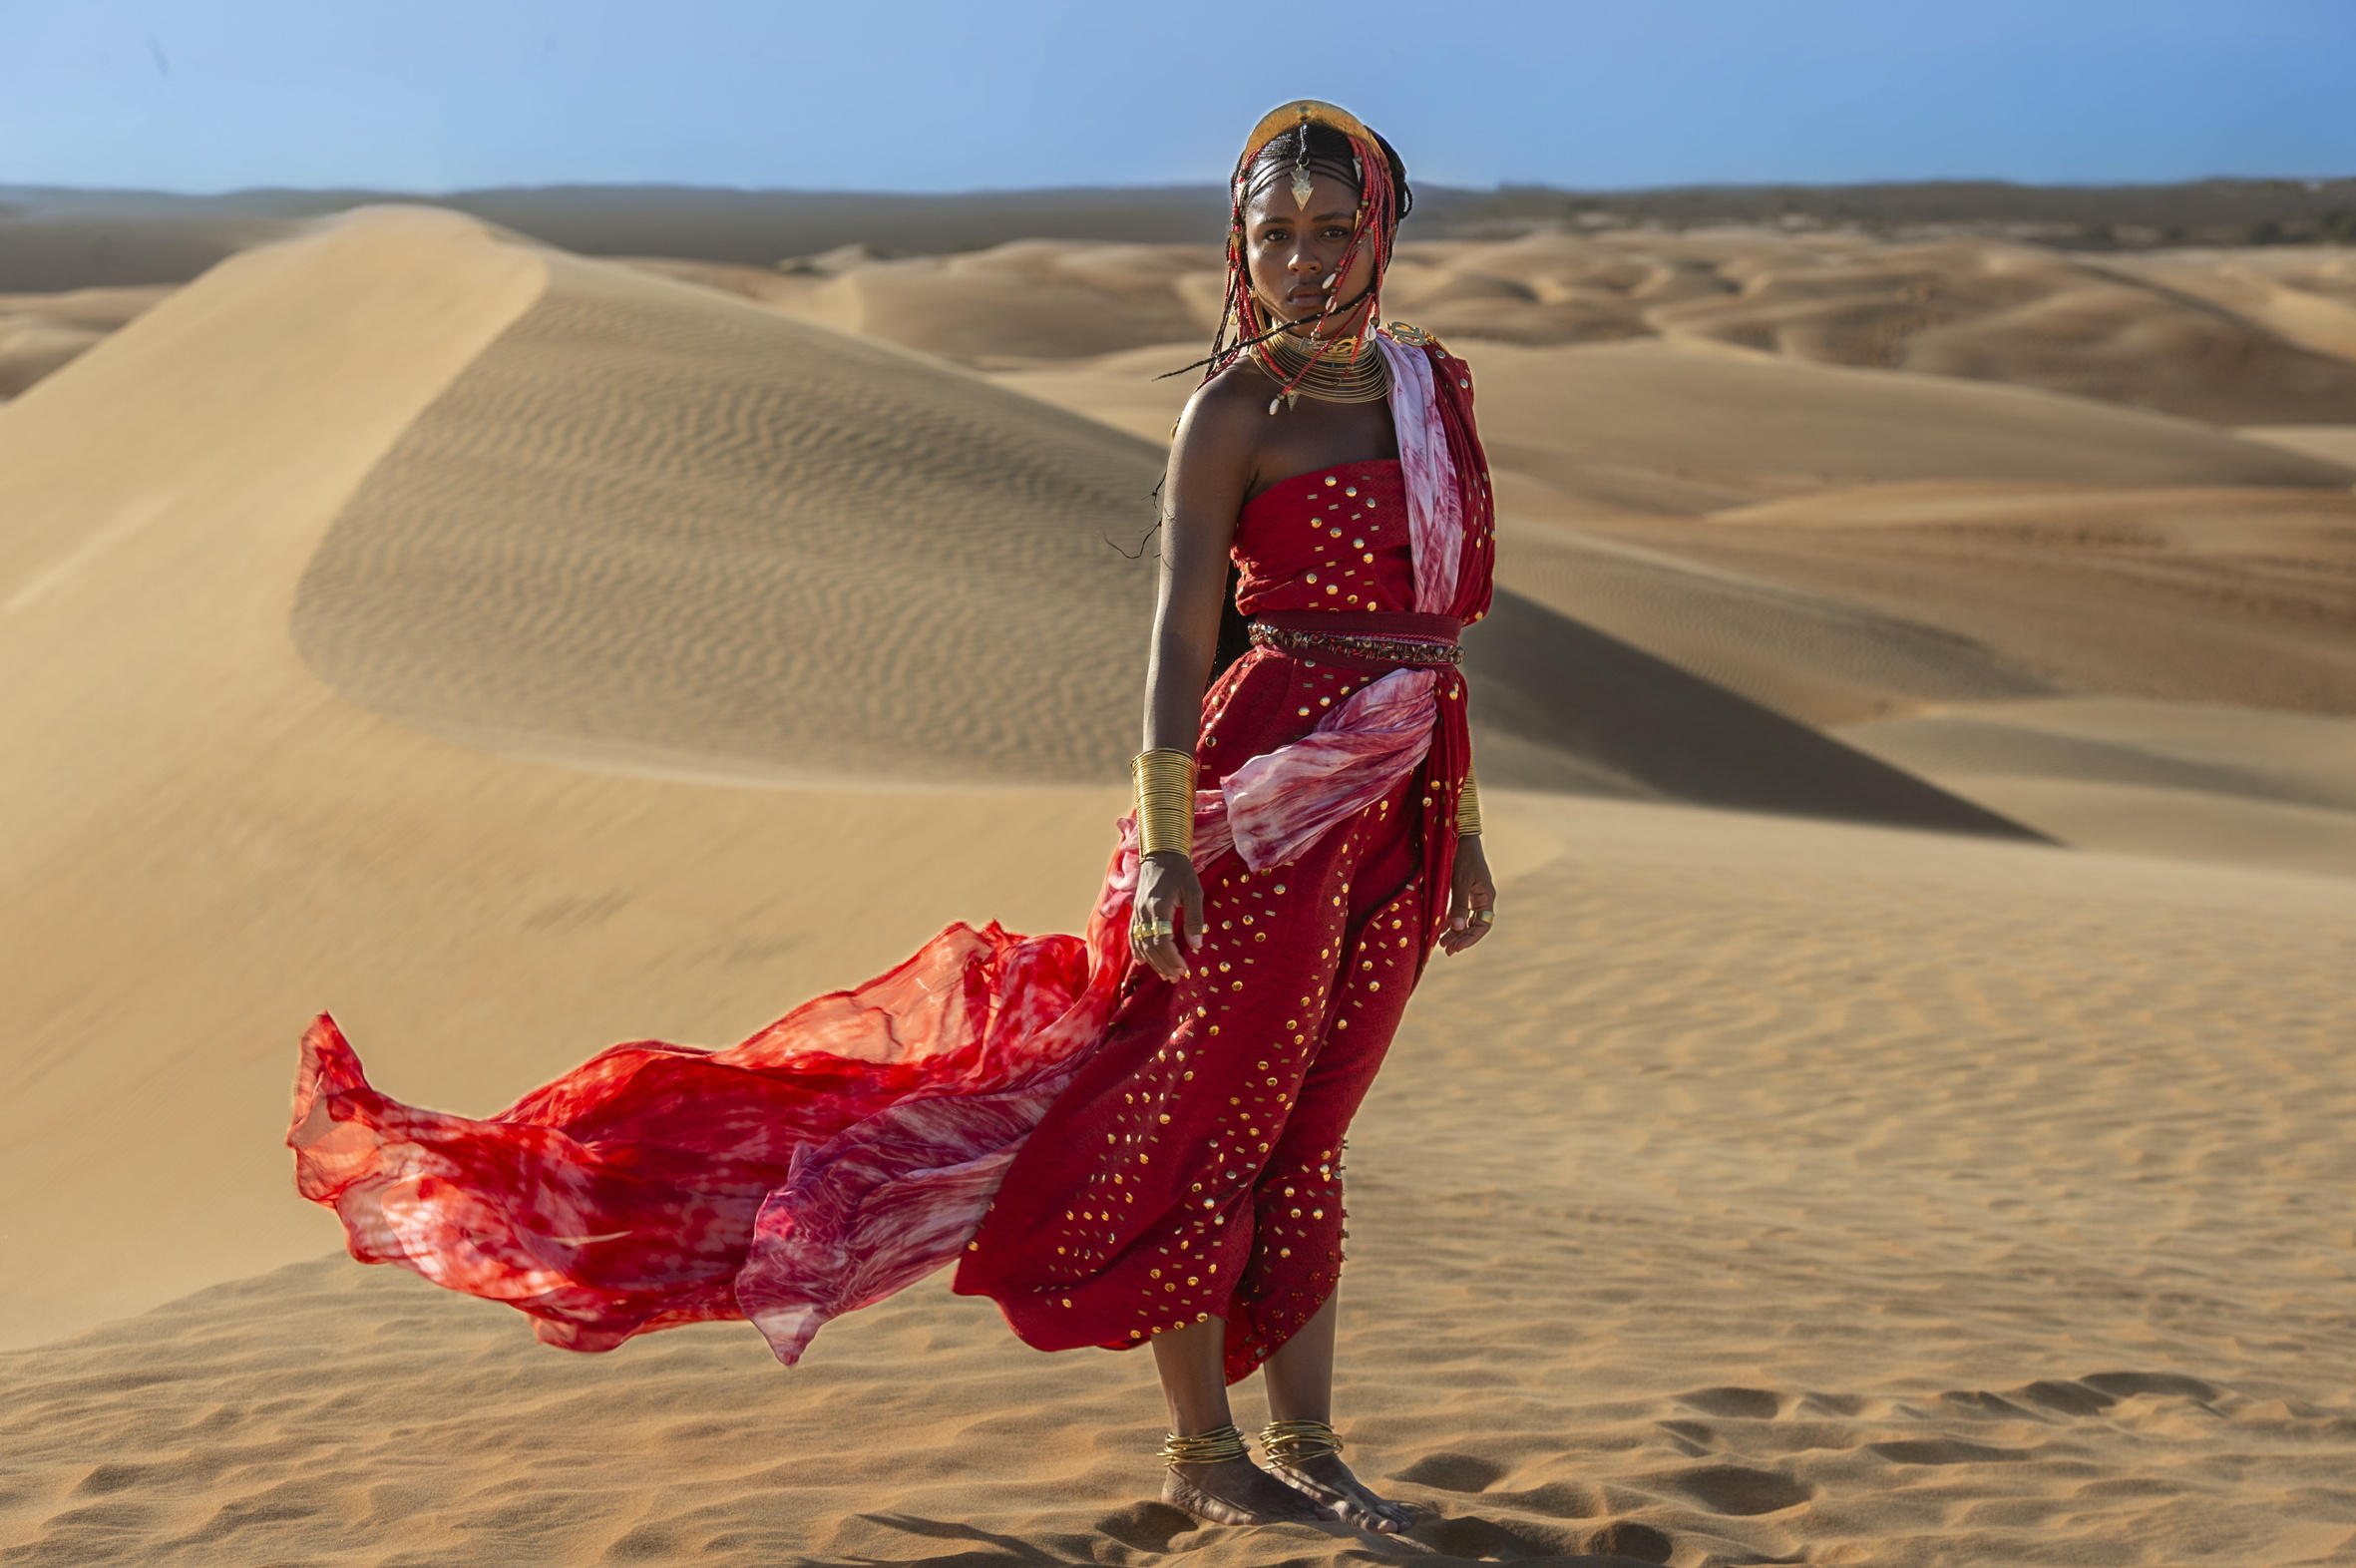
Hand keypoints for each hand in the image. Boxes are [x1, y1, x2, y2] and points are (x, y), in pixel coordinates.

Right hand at [1131, 851, 1204, 980]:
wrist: (1160, 853)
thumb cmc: (1181, 871)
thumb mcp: (1194, 891)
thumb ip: (1195, 918)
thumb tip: (1197, 945)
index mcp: (1159, 907)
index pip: (1162, 942)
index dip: (1172, 959)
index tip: (1184, 969)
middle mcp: (1144, 912)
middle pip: (1150, 947)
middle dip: (1163, 965)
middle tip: (1176, 977)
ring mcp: (1137, 912)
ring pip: (1140, 943)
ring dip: (1152, 962)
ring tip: (1165, 974)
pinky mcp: (1135, 911)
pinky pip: (1133, 936)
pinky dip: (1137, 951)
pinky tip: (1144, 962)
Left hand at [1439, 836, 1495, 956]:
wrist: (1459, 835)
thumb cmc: (1461, 856)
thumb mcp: (1459, 881)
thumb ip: (1459, 905)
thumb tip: (1457, 929)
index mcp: (1486, 896)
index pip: (1483, 925)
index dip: (1470, 938)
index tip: (1456, 948)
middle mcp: (1482, 897)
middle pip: (1475, 925)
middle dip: (1462, 939)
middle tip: (1447, 950)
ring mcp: (1473, 894)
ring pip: (1466, 919)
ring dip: (1456, 932)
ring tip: (1443, 945)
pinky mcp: (1462, 889)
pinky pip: (1459, 911)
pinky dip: (1451, 920)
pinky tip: (1441, 929)